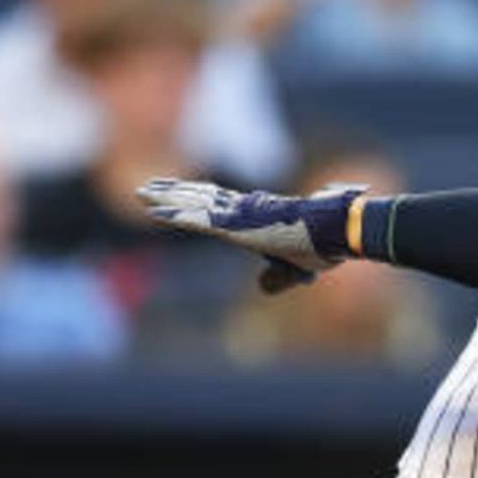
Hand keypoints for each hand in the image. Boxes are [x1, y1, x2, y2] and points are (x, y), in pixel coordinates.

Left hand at [138, 178, 364, 293]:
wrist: (337, 230)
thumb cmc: (324, 246)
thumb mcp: (296, 270)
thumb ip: (275, 278)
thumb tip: (260, 289)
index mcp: (258, 215)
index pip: (219, 202)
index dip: (195, 196)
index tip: (176, 192)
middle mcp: (244, 210)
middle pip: (199, 196)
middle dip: (173, 191)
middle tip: (146, 187)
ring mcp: (238, 216)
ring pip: (193, 203)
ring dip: (165, 198)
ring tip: (140, 193)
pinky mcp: (236, 227)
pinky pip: (197, 219)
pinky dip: (174, 214)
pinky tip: (154, 211)